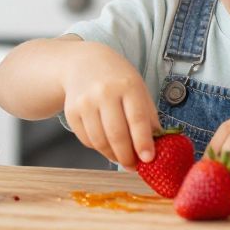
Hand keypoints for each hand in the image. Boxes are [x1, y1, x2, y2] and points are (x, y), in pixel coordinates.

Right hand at [60, 43, 157, 168]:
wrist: (83, 63)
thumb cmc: (117, 78)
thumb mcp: (138, 89)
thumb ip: (148, 116)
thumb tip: (158, 146)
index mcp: (127, 85)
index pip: (137, 119)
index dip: (143, 142)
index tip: (148, 159)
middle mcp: (104, 92)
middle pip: (117, 135)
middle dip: (127, 156)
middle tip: (134, 166)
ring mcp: (85, 102)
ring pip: (100, 141)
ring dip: (113, 156)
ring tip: (121, 158)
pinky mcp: (71, 112)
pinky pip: (87, 140)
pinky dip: (98, 148)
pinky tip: (106, 143)